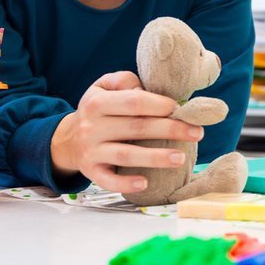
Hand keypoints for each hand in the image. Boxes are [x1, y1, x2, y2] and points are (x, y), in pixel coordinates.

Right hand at [50, 71, 204, 193]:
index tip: (181, 109)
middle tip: (197, 133)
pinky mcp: (91, 172)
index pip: (133, 102)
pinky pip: (108, 180)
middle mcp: (92, 127)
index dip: (160, 105)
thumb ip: (125, 82)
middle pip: (136, 127)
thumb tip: (147, 91)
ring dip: (155, 157)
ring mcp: (91, 151)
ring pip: (126, 155)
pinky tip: (146, 182)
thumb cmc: (97, 110)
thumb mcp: (104, 86)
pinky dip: (126, 182)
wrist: (67, 139)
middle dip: (170, 129)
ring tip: (181, 158)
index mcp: (97, 103)